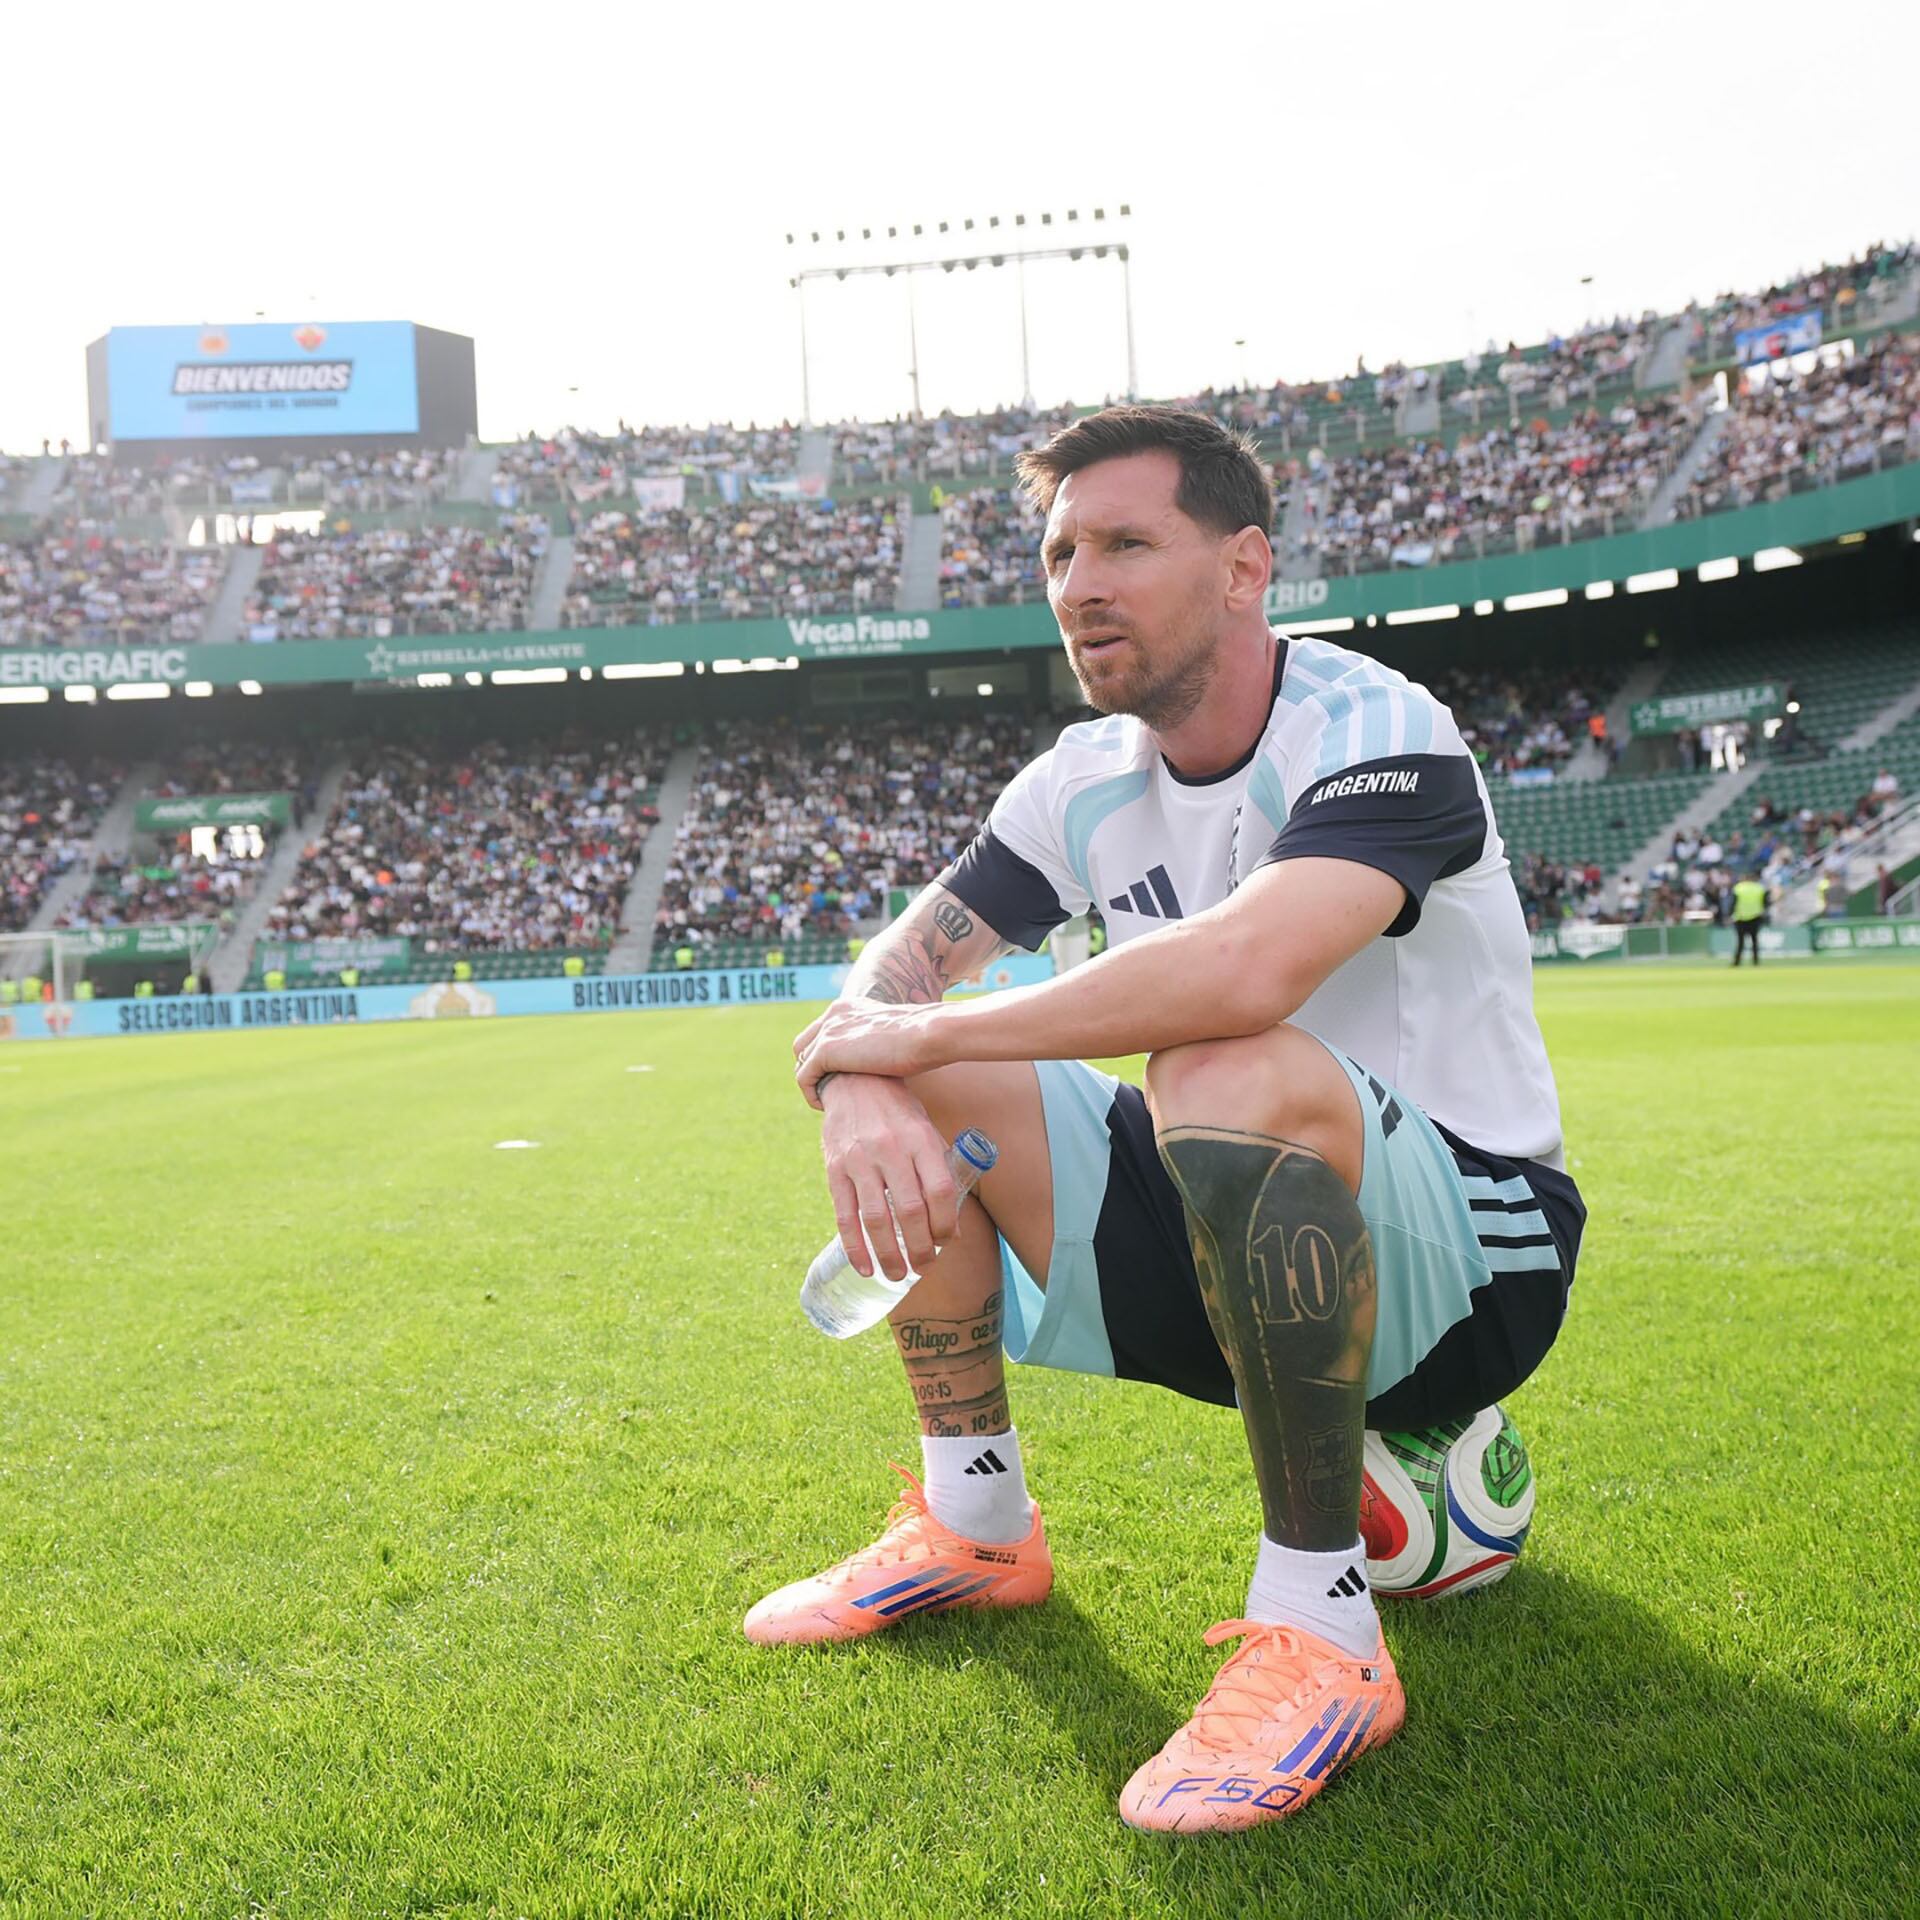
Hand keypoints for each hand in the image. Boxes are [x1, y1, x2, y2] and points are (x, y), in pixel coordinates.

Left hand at [793, 1000, 939, 1109]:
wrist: (929, 1034)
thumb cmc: (924, 1039)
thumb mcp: (895, 1035)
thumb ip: (879, 1042)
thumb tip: (883, 1061)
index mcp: (849, 1006)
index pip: (821, 1031)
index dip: (824, 1057)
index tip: (837, 1078)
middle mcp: (834, 1014)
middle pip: (804, 1044)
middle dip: (811, 1068)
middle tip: (827, 1091)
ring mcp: (828, 1031)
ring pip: (801, 1062)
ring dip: (811, 1083)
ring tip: (827, 1100)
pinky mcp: (825, 1051)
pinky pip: (803, 1077)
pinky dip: (810, 1093)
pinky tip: (824, 1106)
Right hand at [814, 1075, 959, 1281]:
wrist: (852, 1079)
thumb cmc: (898, 1112)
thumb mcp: (925, 1130)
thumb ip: (938, 1173)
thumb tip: (951, 1228)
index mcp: (919, 1139)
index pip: (939, 1190)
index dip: (946, 1223)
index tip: (947, 1241)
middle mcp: (890, 1149)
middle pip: (910, 1210)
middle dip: (921, 1247)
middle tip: (926, 1267)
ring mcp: (859, 1160)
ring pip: (876, 1219)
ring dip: (890, 1254)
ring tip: (900, 1275)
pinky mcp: (834, 1169)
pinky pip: (844, 1216)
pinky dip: (855, 1247)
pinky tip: (865, 1268)